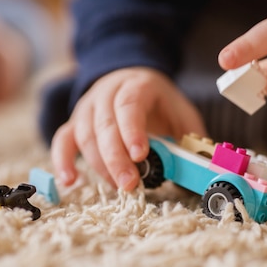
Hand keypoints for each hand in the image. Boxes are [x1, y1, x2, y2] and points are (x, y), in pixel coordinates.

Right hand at [51, 67, 206, 190]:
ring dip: (100, 165)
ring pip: (85, 135)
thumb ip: (191, 138)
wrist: (132, 80)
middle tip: (130, 184)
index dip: (132, 131)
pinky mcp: (75, 123)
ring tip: (118, 186)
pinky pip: (63, 140)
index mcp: (137, 86)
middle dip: (117, 158)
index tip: (140, 156)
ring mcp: (88, 107)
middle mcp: (107, 93)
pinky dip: (63, 161)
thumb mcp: (181, 113)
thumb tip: (204, 168)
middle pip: (105, 125)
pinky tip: (70, 181)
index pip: (129, 106)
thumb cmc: (160, 104)